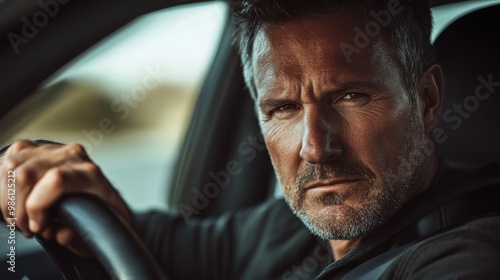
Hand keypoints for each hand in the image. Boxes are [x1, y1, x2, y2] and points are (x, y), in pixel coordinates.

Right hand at [0, 140, 131, 255]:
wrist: (97, 196)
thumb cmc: (96, 214)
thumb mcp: (93, 232)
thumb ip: (75, 235)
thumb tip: (62, 234)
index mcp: (91, 173)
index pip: (56, 180)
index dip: (37, 207)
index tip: (38, 227)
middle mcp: (72, 155)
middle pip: (25, 175)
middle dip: (18, 209)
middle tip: (28, 227)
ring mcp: (51, 149)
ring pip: (12, 168)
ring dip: (9, 200)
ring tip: (21, 218)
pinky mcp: (33, 149)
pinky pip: (6, 165)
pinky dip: (5, 190)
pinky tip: (15, 204)